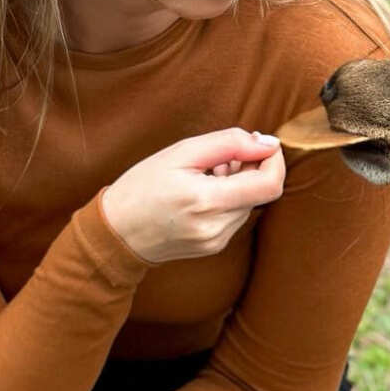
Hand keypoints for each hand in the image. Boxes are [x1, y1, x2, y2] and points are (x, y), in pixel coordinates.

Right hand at [100, 128, 285, 263]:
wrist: (115, 232)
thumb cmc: (142, 186)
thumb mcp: (181, 153)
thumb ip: (229, 144)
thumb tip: (268, 143)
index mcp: (207, 201)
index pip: (270, 184)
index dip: (274, 160)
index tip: (262, 144)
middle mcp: (217, 228)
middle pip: (261, 193)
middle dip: (250, 168)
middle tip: (219, 158)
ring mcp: (216, 242)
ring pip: (249, 204)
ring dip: (238, 184)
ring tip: (203, 176)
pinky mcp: (214, 247)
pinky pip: (235, 217)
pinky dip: (227, 200)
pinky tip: (200, 194)